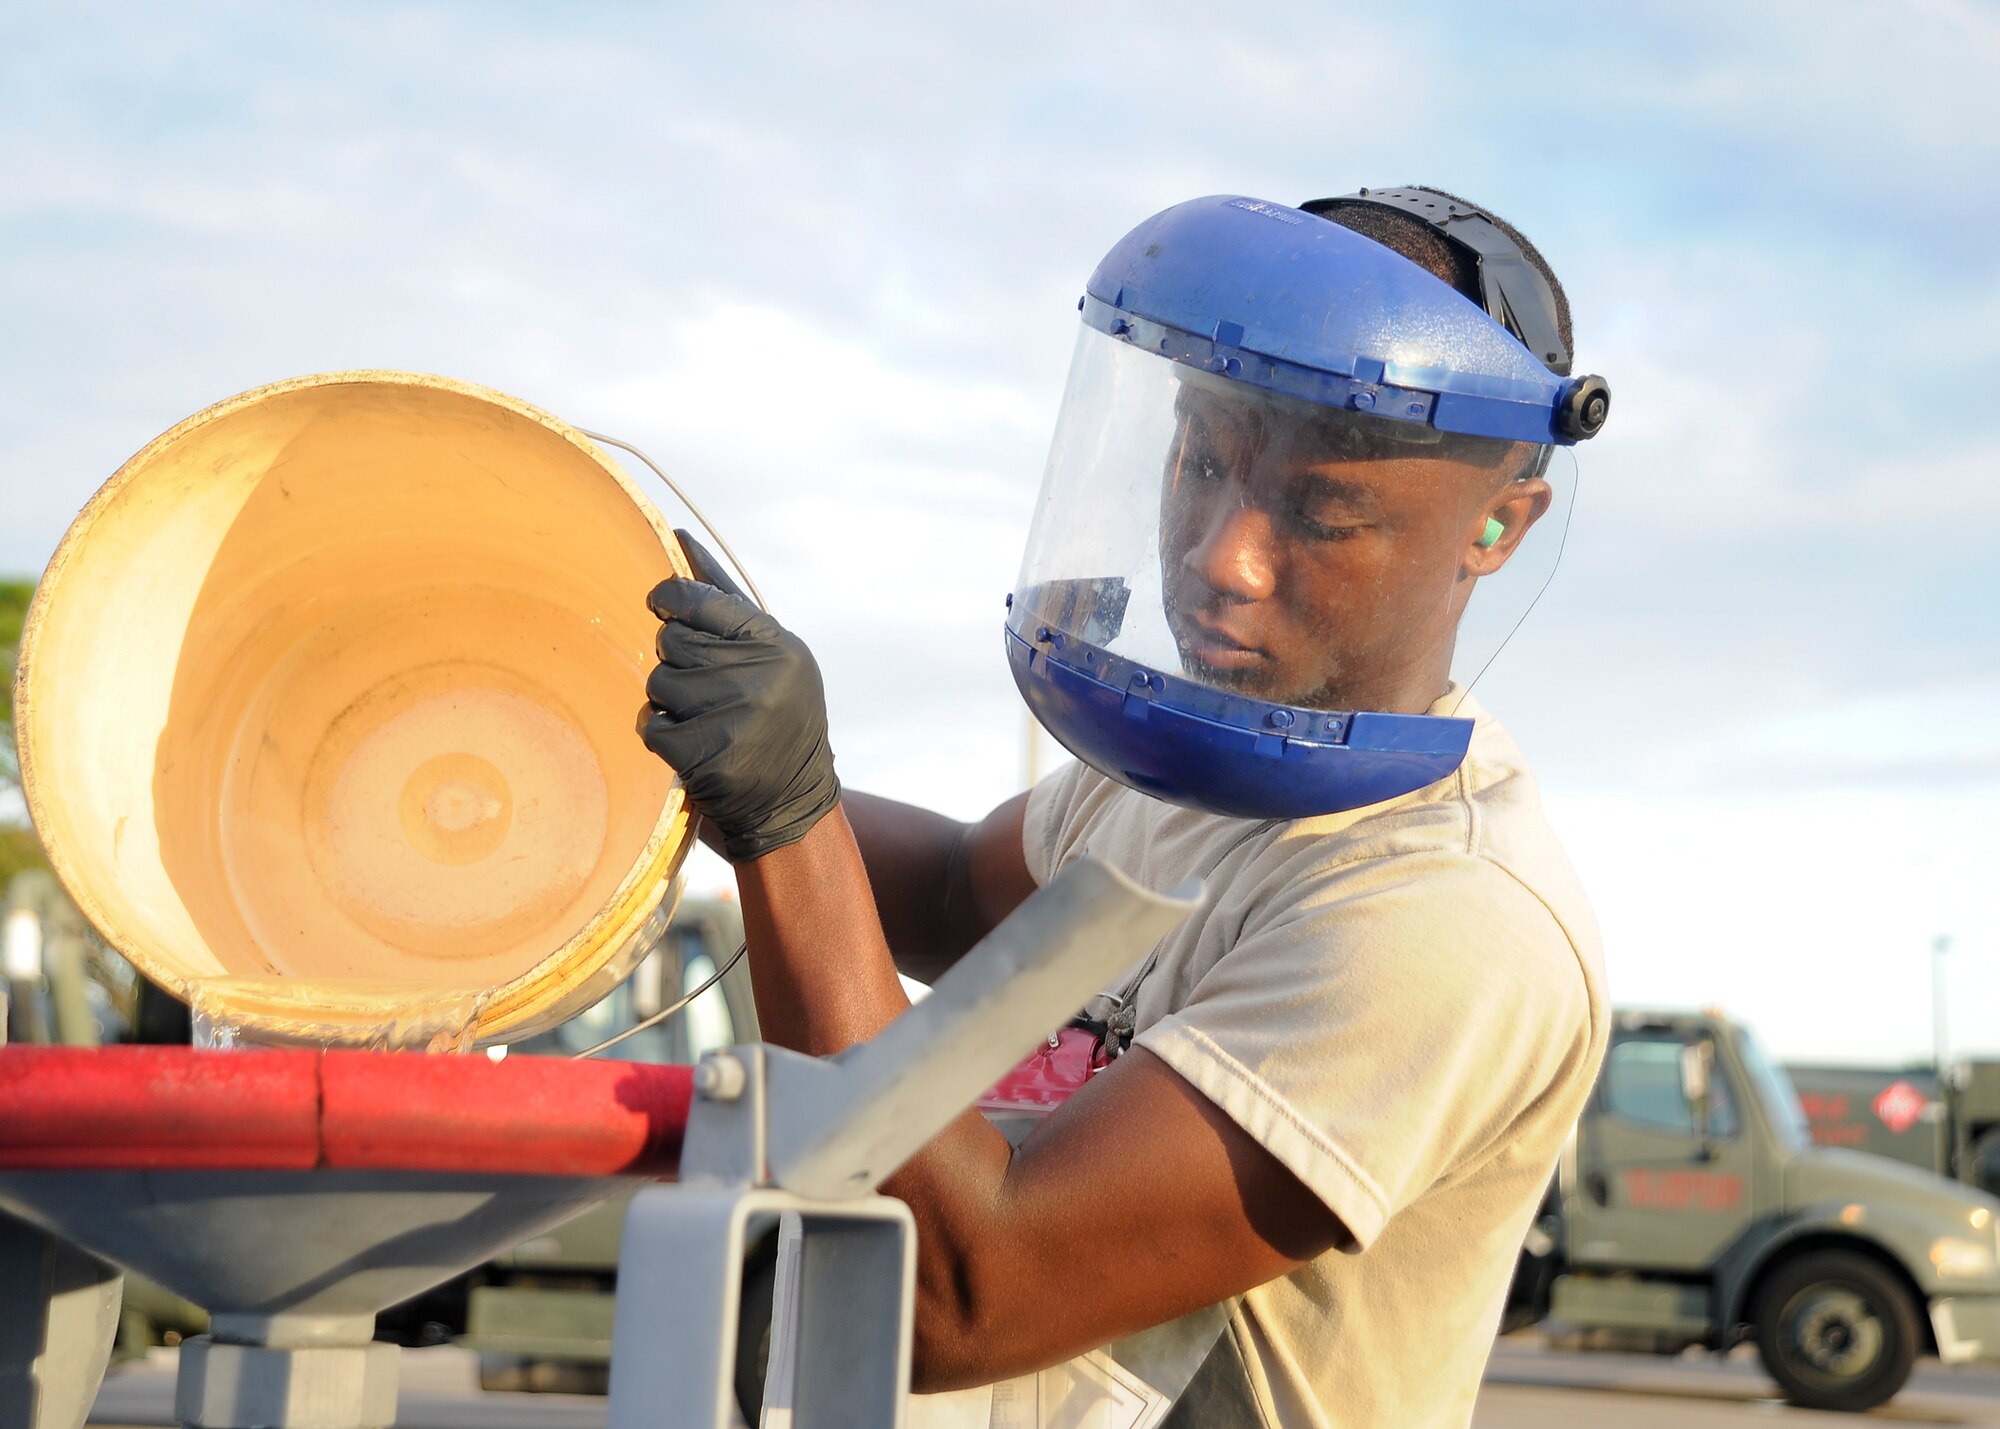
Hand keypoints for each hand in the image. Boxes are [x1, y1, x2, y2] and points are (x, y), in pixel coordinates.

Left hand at [639, 532, 839, 862]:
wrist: (792, 804)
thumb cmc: (773, 718)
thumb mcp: (770, 656)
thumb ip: (725, 603)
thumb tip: (677, 535)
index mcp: (778, 645)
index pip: (700, 598)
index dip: (670, 598)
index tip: (662, 605)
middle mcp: (762, 677)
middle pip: (671, 642)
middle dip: (674, 661)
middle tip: (703, 685)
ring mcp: (737, 718)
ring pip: (657, 683)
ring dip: (667, 701)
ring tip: (701, 718)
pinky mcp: (710, 757)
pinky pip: (651, 726)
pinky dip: (662, 736)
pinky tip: (692, 745)